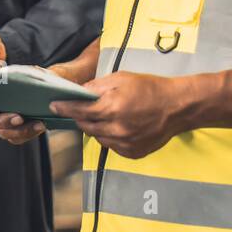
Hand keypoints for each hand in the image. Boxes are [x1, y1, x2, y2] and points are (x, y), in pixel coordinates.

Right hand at [0, 52, 73, 144]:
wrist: (29, 70)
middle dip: (1, 120)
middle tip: (18, 116)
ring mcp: (2, 116)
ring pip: (4, 132)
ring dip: (19, 130)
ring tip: (37, 122)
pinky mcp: (15, 125)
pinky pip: (18, 137)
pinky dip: (28, 133)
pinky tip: (41, 124)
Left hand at [50, 72, 182, 158]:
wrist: (177, 107)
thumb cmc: (151, 89)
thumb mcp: (121, 78)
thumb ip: (97, 86)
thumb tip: (80, 93)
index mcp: (112, 108)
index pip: (79, 110)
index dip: (65, 107)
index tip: (54, 105)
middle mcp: (116, 129)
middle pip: (85, 125)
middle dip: (81, 116)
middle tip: (82, 108)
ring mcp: (124, 143)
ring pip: (97, 136)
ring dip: (96, 126)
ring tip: (107, 115)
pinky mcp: (132, 152)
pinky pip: (111, 145)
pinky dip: (109, 136)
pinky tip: (119, 125)